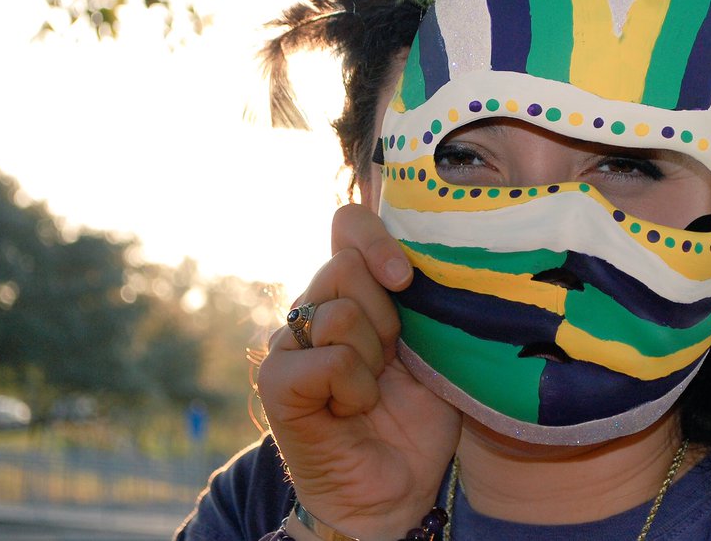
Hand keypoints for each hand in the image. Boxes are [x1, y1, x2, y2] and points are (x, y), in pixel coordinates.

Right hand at [258, 203, 460, 540]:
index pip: (348, 223)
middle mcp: (314, 307)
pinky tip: (351, 412)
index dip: (377, 237)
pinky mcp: (276, 381)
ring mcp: (289, 343)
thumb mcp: (434, 343)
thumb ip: (422, 294)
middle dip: (387, 317)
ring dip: (373, 361)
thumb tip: (428, 253)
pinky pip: (328, 358)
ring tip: (371, 392)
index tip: (406, 280)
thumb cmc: (419, 415)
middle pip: (346, 265)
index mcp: (351, 290)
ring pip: (341, 313)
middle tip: (391, 361)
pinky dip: (354, 390)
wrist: (398, 486)